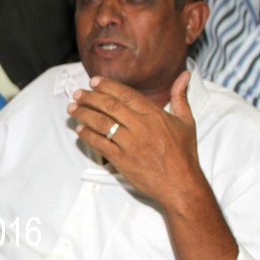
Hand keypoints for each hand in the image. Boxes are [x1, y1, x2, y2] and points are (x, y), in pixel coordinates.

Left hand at [67, 72, 202, 206]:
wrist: (181, 184)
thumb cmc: (184, 154)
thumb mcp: (186, 122)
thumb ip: (181, 97)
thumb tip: (184, 75)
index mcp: (154, 115)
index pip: (126, 94)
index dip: (107, 86)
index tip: (94, 82)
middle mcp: (141, 126)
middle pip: (110, 106)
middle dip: (90, 98)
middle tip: (77, 94)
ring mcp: (130, 144)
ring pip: (102, 124)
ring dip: (84, 114)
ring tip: (72, 109)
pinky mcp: (122, 160)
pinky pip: (100, 144)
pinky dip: (88, 135)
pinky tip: (80, 130)